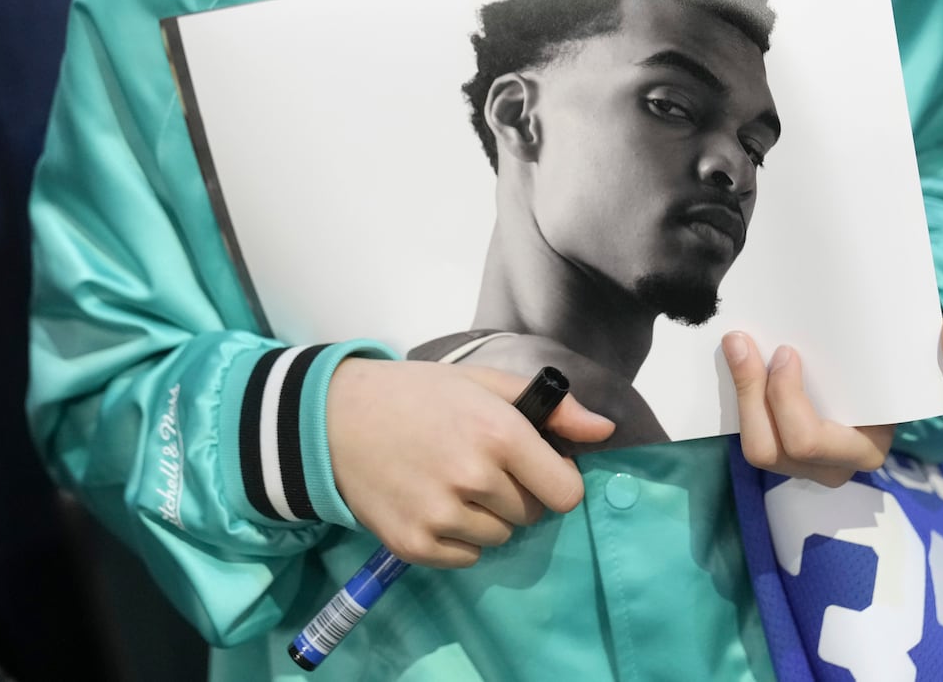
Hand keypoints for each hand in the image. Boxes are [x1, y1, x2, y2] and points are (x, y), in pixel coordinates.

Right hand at [327, 358, 614, 567]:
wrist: (337, 418)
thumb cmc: (418, 394)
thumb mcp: (486, 384)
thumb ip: (552, 407)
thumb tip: (605, 430)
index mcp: (500, 434)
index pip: (566, 492)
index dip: (555, 479)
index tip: (535, 467)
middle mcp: (474, 478)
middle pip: (531, 514)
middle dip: (517, 494)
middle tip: (481, 465)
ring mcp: (442, 516)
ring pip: (499, 538)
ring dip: (487, 517)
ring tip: (452, 482)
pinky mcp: (415, 544)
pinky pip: (466, 558)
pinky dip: (458, 538)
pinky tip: (433, 502)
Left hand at [724, 318, 942, 488]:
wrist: (873, 377)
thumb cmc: (895, 372)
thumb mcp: (921, 358)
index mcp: (862, 449)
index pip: (815, 444)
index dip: (789, 403)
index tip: (786, 353)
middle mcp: (825, 466)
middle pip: (774, 449)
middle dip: (754, 396)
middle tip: (745, 343)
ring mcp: (794, 461)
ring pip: (755, 445)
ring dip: (739, 395)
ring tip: (736, 345)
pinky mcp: (772, 443)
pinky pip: (745, 432)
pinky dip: (734, 395)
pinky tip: (731, 356)